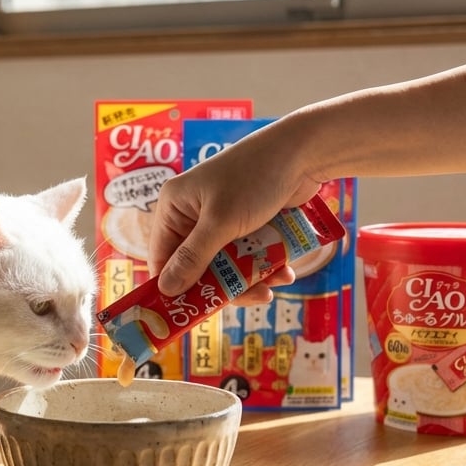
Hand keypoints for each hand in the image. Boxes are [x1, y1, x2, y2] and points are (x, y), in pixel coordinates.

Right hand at [148, 125, 322, 297]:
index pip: (163, 256)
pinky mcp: (247, 223)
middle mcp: (193, 214)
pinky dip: (264, 265)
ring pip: (227, 265)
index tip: (188, 313)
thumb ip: (194, 258)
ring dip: (251, 278)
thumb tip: (166, 290)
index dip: (174, 286)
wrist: (303, 152)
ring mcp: (222, 219)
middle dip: (224, 284)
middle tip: (249, 298)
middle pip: (198, 266)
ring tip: (275, 283)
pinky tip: (284, 270)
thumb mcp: (220, 222)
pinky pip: (248, 255)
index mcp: (175, 207)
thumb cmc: (254, 178)